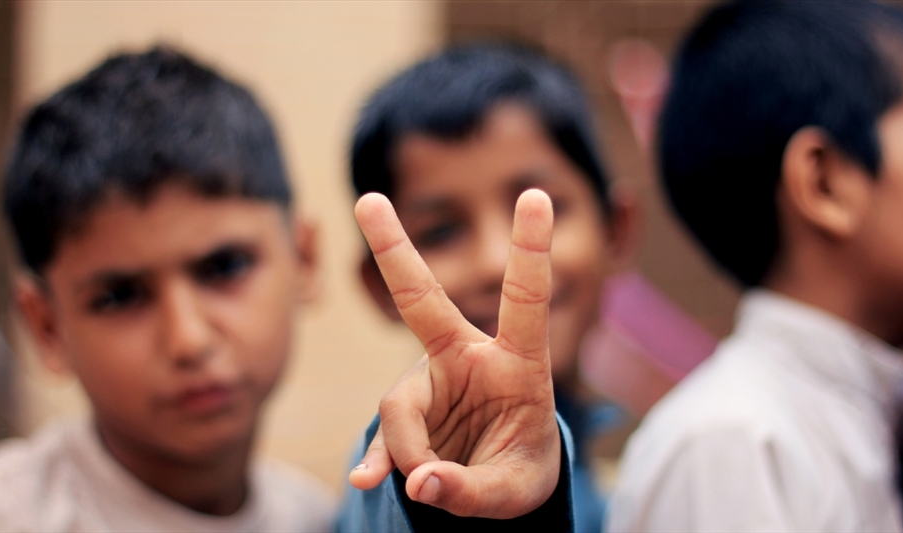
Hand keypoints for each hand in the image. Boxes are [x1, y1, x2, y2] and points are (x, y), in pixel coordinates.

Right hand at [348, 189, 559, 518]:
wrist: (499, 485)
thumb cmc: (521, 472)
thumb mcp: (514, 492)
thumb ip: (470, 490)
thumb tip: (419, 483)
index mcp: (518, 364)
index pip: (524, 300)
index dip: (530, 250)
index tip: (535, 195)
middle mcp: (467, 359)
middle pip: (423, 303)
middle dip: (394, 251)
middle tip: (368, 201)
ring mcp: (430, 381)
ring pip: (399, 407)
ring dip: (409, 451)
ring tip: (429, 489)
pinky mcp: (405, 412)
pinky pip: (383, 433)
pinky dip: (378, 459)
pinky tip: (366, 481)